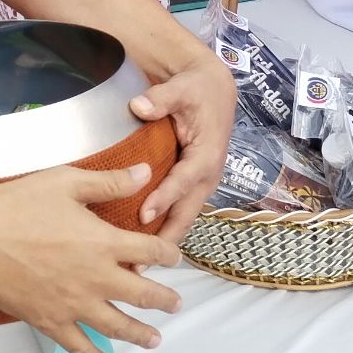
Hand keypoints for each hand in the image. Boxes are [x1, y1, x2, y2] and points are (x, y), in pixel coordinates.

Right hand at [0, 162, 183, 352]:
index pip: (149, 250)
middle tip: (176, 305)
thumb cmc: (18, 204)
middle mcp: (95, 277)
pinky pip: (77, 345)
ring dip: (139, 334)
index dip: (167, 254)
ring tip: (154, 340)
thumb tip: (145, 173)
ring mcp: (73, 304)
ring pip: (116, 325)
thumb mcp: (67, 182)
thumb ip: (110, 182)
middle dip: (162, 300)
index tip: (175, 258)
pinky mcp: (48, 321)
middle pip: (140, 294)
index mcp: (103, 241)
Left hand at [126, 53, 234, 243]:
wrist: (214, 90)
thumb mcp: (182, 88)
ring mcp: (202, 183)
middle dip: (166, 239)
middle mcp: (208, 174)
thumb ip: (161, 98)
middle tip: (141, 262)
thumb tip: (138, 106)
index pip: (185, 180)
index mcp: (207, 153)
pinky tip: (142, 244)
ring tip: (139, 265)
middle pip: (187, 213)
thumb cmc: (198, 89)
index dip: (165, 198)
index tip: (143, 215)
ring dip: (164, 241)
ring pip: (184, 218)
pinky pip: (179, 211)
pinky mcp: (193, 185)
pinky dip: (164, 228)